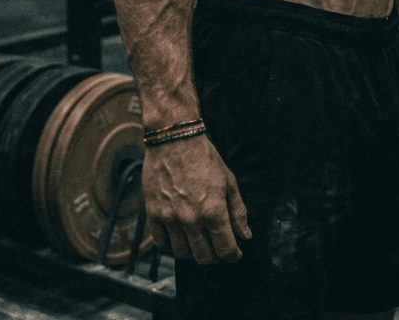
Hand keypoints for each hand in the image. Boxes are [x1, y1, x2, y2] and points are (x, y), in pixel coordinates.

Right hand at [142, 133, 251, 263]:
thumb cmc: (204, 158)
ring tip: (197, 240)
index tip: (235, 252)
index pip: (226, 249)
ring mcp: (170, 218)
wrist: (175, 140)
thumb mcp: (228, 181)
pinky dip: (170, 244)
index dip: (233, 255)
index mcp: (214, 211)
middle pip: (204, 257)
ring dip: (192, 252)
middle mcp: (191, 219)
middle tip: (217, 247)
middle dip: (215, 256)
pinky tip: (178, 235)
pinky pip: (160, 243)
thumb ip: (238, 211)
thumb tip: (245, 235)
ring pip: (182, 253)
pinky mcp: (153, 214)